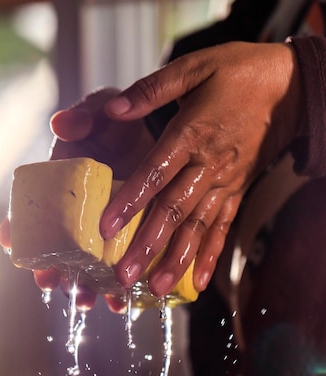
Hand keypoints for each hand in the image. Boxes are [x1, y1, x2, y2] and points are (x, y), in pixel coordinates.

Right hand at [0, 88, 154, 310]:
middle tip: (49, 282)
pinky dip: (120, 288)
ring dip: (85, 286)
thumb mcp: (103, 112)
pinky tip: (123, 302)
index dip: (18, 226)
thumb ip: (85, 117)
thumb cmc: (121, 123)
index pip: (32, 208)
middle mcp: (78, 214)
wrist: (161, 139)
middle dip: (52, 268)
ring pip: (88, 266)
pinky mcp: (130, 241)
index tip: (9, 242)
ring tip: (88, 301)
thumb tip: (61, 123)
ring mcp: (104, 232)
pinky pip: (122, 269)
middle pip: (58, 247)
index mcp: (61, 184)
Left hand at [99, 41, 303, 296]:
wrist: (289, 88)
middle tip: (125, 274)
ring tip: (156, 288)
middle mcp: (208, 165)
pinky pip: (223, 227)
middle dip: (149, 245)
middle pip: (174, 210)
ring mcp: (225, 183)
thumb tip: (114, 108)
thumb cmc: (238, 74)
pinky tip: (196, 282)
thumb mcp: (195, 67)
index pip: (156, 172)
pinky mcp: (236, 192)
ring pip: (198, 226)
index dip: (131, 201)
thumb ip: (151, 90)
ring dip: (177, 260)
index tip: (107, 227)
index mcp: (192, 133)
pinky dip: (210, 255)